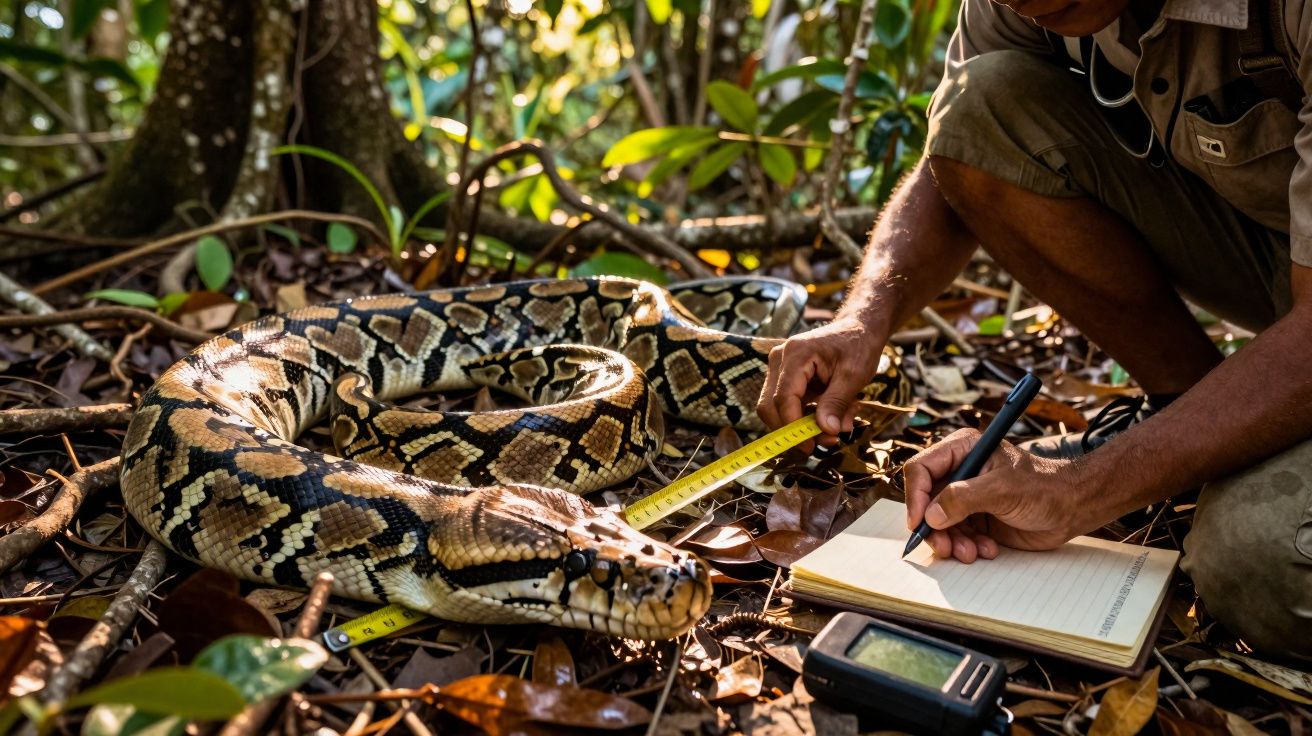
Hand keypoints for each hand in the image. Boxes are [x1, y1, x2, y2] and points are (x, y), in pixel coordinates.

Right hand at [755, 317, 886, 443]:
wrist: (858, 330)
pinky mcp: (784, 378)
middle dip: (795, 430)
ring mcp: (779, 368)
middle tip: (827, 441)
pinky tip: (833, 414)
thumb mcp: (854, 376)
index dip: (793, 427)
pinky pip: (788, 405)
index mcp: (796, 354)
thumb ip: (837, 403)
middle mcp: (780, 359)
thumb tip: (826, 431)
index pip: (783, 398)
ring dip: (804, 425)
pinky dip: (808, 417)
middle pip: (771, 406)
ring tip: (839, 424)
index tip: (810, 447)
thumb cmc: (858, 347)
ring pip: (777, 409)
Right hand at [903, 428, 1097, 562]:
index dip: (916, 496)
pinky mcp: (975, 519)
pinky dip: (966, 547)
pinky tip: (987, 549)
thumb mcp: (1002, 490)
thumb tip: (931, 515)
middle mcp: (960, 472)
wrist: (1072, 508)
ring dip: (951, 542)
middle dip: (934, 527)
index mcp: (962, 450)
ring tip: (971, 552)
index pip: (922, 469)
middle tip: (945, 546)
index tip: (919, 522)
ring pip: (938, 523)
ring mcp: (966, 498)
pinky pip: (956, 536)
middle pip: (925, 500)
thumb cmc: (1045, 488)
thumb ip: (963, 499)